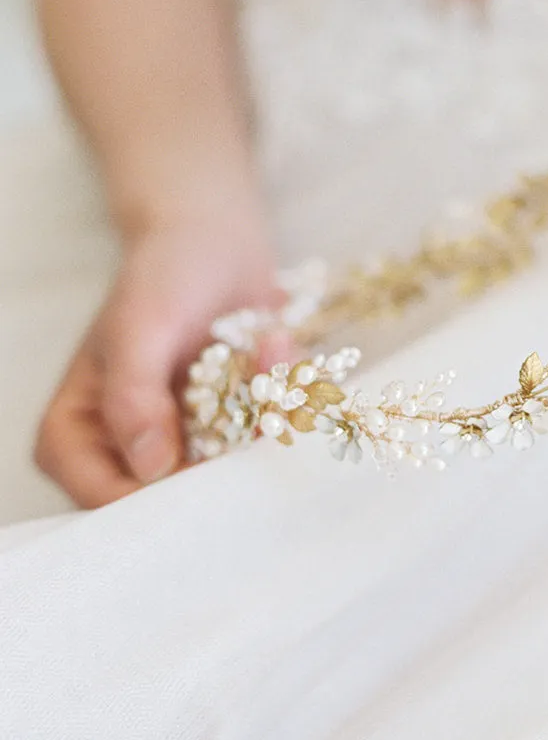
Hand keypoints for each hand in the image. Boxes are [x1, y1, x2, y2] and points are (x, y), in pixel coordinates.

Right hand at [35, 211, 281, 507]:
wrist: (212, 239)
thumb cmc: (161, 275)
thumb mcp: (139, 329)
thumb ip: (133, 397)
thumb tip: (150, 468)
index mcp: (74, 436)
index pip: (106, 501)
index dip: (159, 497)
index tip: (210, 460)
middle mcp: (126, 451)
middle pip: (174, 500)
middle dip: (227, 450)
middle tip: (256, 398)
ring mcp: (182, 445)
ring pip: (230, 473)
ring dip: (264, 412)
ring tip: (265, 347)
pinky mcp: (230, 429)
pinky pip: (266, 438)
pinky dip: (282, 394)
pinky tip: (274, 342)